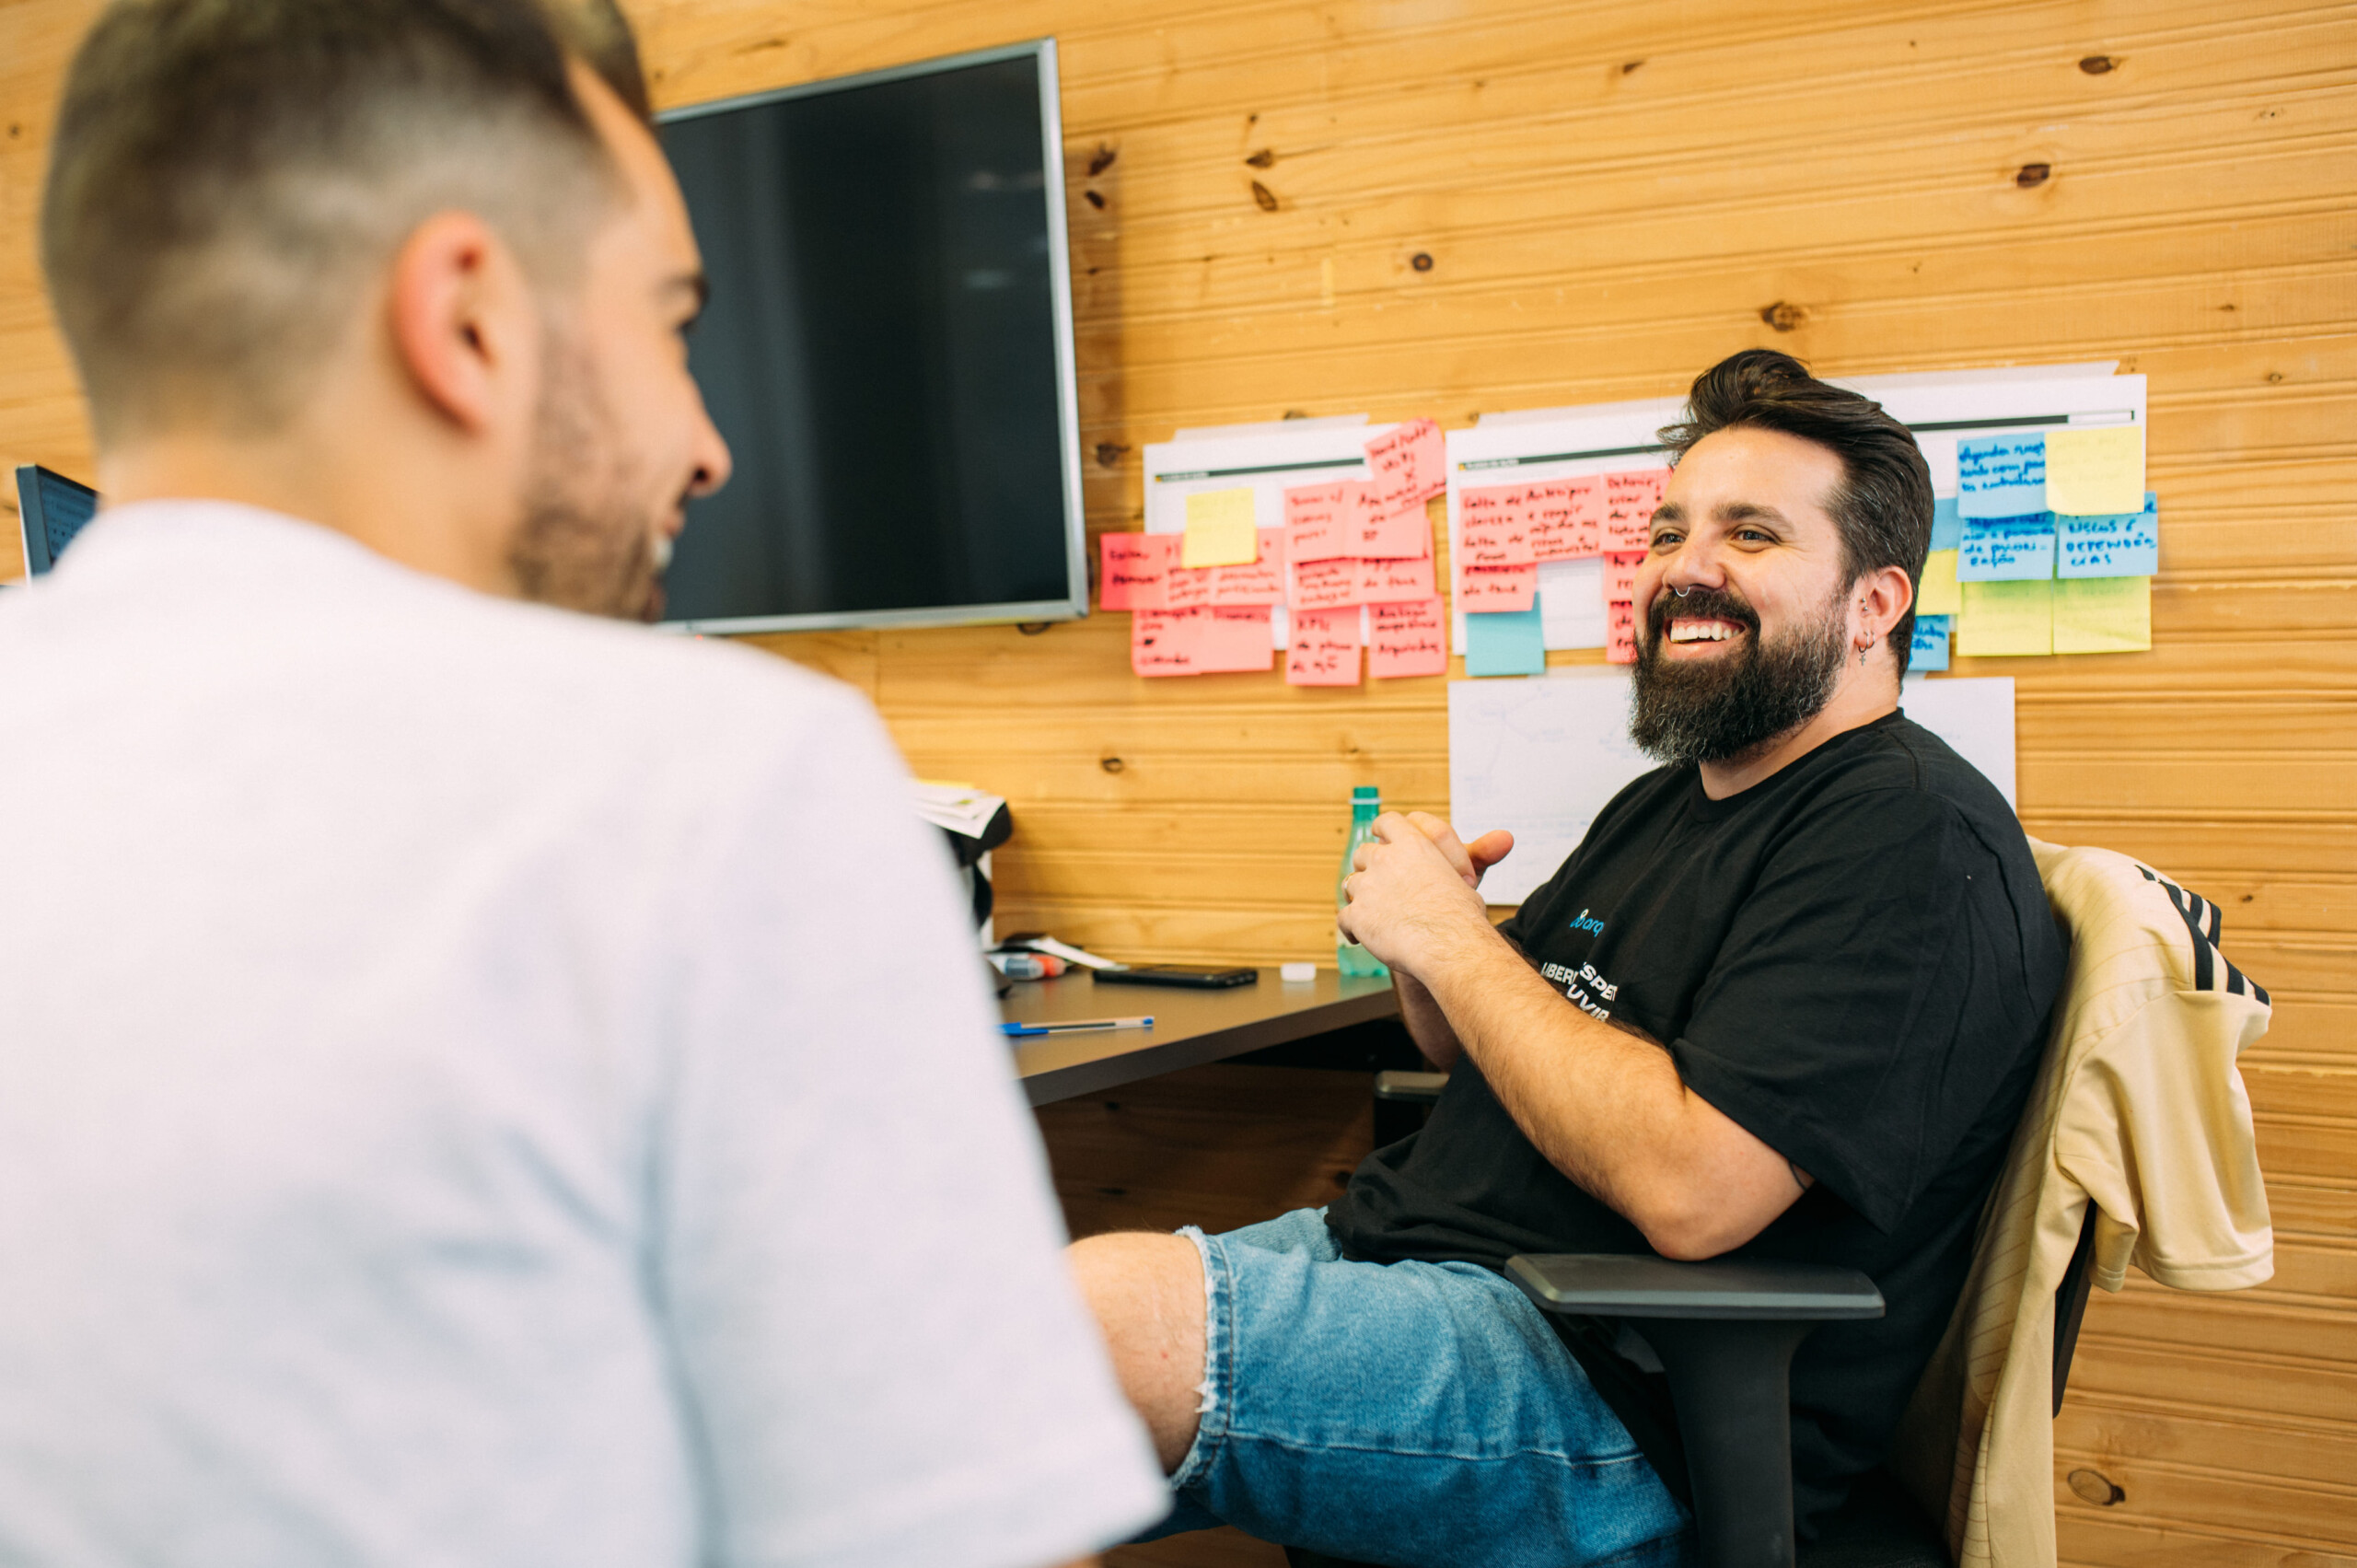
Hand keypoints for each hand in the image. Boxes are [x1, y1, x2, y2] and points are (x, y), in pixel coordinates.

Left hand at [1340, 812, 1496, 974]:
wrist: (1448, 945)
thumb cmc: (1462, 913)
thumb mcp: (1470, 877)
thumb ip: (1476, 856)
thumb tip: (1505, 838)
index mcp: (1412, 844)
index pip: (1387, 821)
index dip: (1382, 829)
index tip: (1381, 836)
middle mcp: (1384, 859)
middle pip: (1364, 853)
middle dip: (1371, 868)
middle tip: (1386, 887)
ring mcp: (1366, 887)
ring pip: (1350, 884)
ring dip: (1361, 896)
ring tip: (1379, 914)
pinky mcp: (1357, 916)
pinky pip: (1344, 919)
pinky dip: (1351, 928)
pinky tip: (1361, 937)